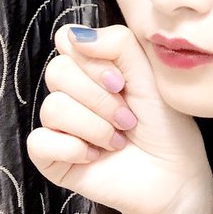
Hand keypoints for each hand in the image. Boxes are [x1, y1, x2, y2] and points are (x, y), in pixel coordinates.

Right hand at [27, 23, 212, 213]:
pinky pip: (39, 142)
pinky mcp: (52, 158)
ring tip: (118, 140)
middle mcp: (72, 93)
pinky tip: (94, 156)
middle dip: (100, 99)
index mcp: (93, 68)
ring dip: (95, 127)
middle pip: (58, 72)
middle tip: (128, 119)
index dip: (94, 61)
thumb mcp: (150, 75)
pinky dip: (72, 148)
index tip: (122, 83)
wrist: (173, 178)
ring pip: (52, 108)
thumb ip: (118, 44)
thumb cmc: (166, 127)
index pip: (67, 41)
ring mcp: (59, 126)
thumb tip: (74, 36)